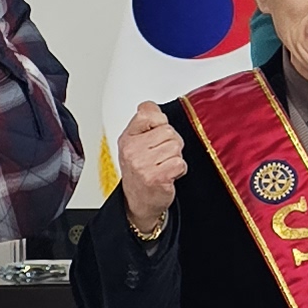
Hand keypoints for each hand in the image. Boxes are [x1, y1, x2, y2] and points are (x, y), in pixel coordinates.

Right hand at [117, 101, 186, 238]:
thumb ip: (145, 122)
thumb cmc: (140, 172)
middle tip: (161, 156)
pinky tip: (168, 175)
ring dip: (175, 158)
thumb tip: (150, 105)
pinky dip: (179, 170)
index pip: (148, 113)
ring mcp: (142, 164)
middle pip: (169, 131)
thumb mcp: (135, 144)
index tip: (157, 134)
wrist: (138, 202)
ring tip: (164, 166)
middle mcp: (132, 150)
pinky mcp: (156, 177)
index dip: (160, 122)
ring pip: (176, 147)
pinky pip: (180, 163)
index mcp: (127, 138)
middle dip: (171, 143)